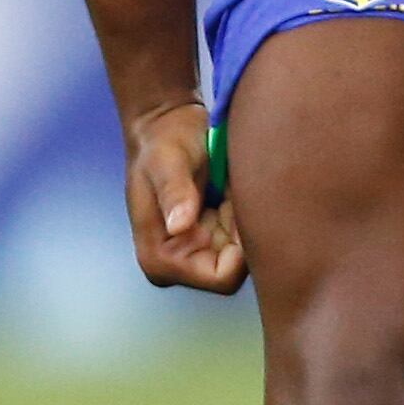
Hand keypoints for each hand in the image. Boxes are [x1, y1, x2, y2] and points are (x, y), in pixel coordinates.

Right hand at [123, 96, 245, 292]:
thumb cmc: (163, 141)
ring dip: (242, 223)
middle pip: (236, 269)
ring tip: (226, 191)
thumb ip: (175, 192)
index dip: (240, 250)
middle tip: (230, 195)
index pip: (222, 279)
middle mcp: (177, 265)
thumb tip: (179, 226)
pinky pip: (241, 240)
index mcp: (160, 259)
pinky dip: (241, 217)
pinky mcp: (208, 240)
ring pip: (243, 254)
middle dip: (241, 233)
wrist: (165, 125)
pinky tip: (228, 194)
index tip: (234, 209)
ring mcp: (194, 254)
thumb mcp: (167, 162)